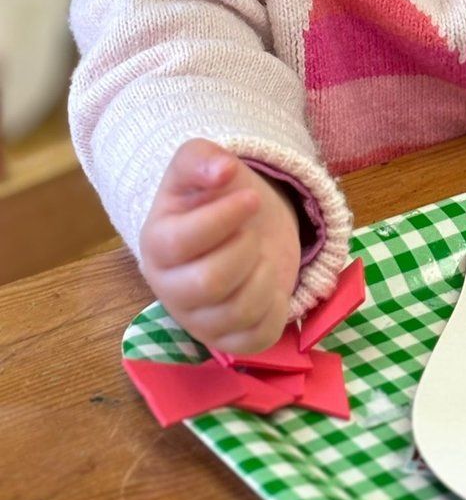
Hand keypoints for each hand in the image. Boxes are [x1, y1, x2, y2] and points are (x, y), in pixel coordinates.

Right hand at [139, 138, 301, 355]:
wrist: (235, 228)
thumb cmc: (212, 198)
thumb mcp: (201, 166)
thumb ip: (201, 158)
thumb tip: (222, 169)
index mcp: (156, 245)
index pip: (181, 242)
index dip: (223, 217)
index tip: (251, 198)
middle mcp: (170, 290)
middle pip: (209, 282)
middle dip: (244, 249)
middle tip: (252, 232)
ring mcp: (199, 321)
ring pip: (238, 311)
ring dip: (263, 274)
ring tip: (260, 254)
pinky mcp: (230, 341)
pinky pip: (258, 336)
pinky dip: (275, 306)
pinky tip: (267, 282)